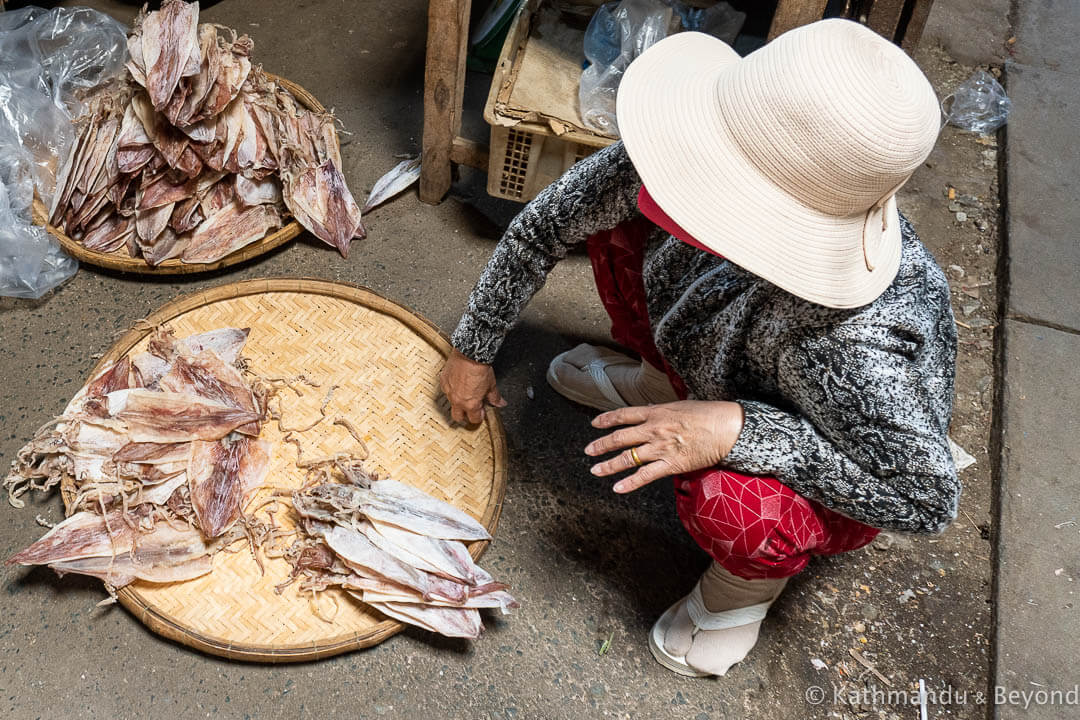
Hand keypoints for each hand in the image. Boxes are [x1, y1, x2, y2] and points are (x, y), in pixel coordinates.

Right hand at [439, 349, 506, 424]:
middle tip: (471, 409)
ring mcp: (449, 391)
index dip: (479, 416)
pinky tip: (459, 384)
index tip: (482, 412)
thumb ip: (495, 397)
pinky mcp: (443, 382)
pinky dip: (453, 390)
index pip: (474, 419)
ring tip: (466, 393)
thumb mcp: (491, 385)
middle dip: (465, 416)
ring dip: (459, 402)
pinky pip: (447, 390)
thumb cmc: (479, 368)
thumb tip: (500, 403)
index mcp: (470, 404)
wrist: (469, 354)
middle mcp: (457, 401)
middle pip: (458, 417)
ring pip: (452, 403)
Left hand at [584, 400, 744, 492]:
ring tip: (595, 470)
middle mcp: (653, 429)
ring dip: (609, 465)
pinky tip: (617, 488)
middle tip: (588, 450)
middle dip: (601, 444)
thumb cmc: (708, 414)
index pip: (624, 415)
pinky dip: (629, 483)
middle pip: (620, 437)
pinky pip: (645, 476)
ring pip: (628, 458)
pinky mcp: (671, 465)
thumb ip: (662, 409)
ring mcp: (661, 448)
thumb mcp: (680, 405)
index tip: (595, 424)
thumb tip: (650, 408)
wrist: (726, 427)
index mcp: (656, 412)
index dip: (607, 419)